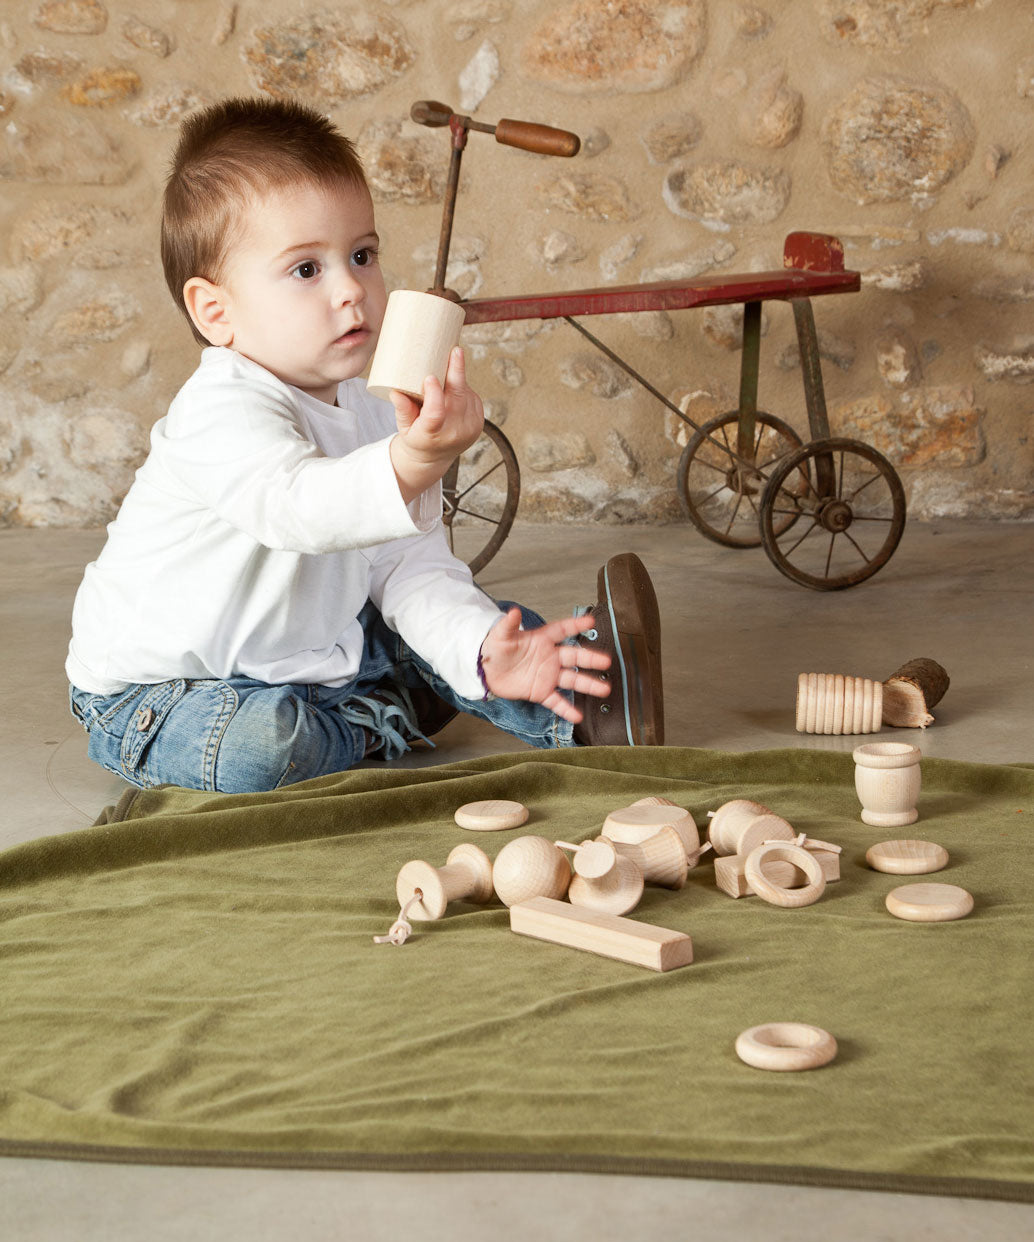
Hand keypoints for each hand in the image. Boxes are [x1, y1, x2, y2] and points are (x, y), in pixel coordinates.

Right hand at [388, 347, 483, 502]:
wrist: (434, 457)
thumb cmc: (416, 437)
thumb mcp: (403, 427)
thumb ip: (402, 409)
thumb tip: (395, 390)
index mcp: (432, 435)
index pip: (435, 414)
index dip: (433, 394)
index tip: (429, 377)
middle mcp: (454, 432)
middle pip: (457, 398)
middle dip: (456, 372)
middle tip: (455, 350)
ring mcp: (469, 428)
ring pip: (466, 394)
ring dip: (457, 380)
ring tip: (444, 374)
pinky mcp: (479, 423)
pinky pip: (472, 397)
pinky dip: (463, 389)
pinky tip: (454, 388)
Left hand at [479, 608, 610, 723]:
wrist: (486, 671)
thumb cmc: (494, 650)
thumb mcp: (500, 636)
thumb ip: (508, 625)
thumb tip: (512, 611)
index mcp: (541, 640)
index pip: (562, 630)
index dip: (576, 625)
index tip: (590, 622)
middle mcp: (549, 658)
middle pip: (574, 657)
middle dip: (590, 659)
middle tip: (606, 661)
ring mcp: (547, 676)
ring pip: (572, 680)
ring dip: (588, 684)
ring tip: (604, 688)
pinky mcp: (540, 692)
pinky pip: (556, 701)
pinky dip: (566, 709)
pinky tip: (577, 716)